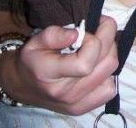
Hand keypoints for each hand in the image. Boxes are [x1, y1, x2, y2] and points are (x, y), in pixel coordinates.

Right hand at [0, 15, 118, 114]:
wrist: (23, 86)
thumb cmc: (32, 60)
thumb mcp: (35, 41)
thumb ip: (54, 35)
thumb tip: (77, 33)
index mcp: (49, 74)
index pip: (85, 63)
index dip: (92, 41)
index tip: (85, 31)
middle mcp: (66, 93)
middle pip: (106, 63)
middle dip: (107, 38)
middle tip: (98, 28)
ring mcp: (76, 103)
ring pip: (112, 72)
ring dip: (110, 52)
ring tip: (97, 45)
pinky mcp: (83, 108)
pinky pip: (110, 89)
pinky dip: (108, 73)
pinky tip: (97, 64)